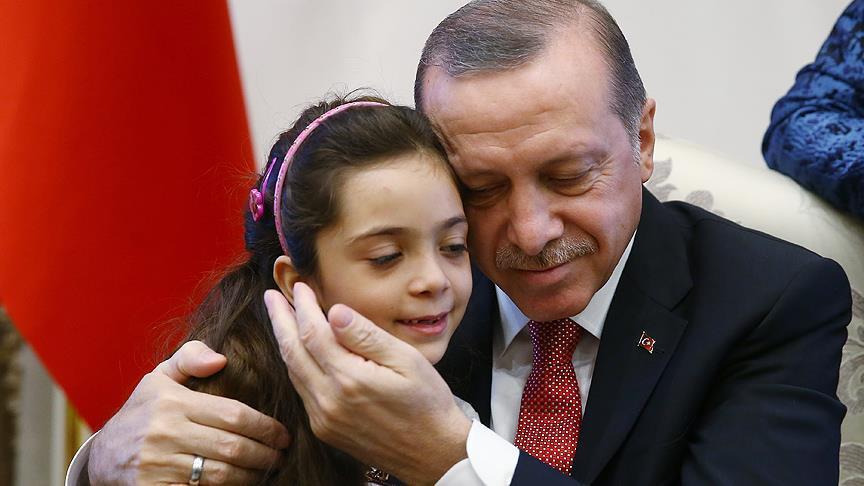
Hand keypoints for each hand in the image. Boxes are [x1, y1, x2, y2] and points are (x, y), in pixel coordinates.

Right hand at [88, 340, 290, 484]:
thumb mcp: (158, 378)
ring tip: (267, 470)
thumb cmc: (141, 413)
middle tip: (282, 456)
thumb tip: (221, 359)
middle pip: (232, 447)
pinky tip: (241, 485)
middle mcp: (165, 433)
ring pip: (221, 474)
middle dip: (265, 454)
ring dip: (251, 476)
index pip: (233, 414)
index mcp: (173, 402)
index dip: (265, 427)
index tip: (284, 434)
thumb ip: (190, 358)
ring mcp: (158, 465)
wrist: (100, 457)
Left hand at [266, 284, 471, 484]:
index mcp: (349, 379)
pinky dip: (297, 366)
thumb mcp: (407, 360)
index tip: (301, 287)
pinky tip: (300, 352)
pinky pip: (302, 391)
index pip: (313, 333)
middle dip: (280, 320)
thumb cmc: (427, 403)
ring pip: (293, 372)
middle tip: (271, 296)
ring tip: (281, 318)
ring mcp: (323, 418)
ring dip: (285, 342)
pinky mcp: (325, 430)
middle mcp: (328, 401)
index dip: (304, 307)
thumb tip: (335, 311)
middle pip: (293, 352)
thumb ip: (367, 336)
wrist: (432, 453)